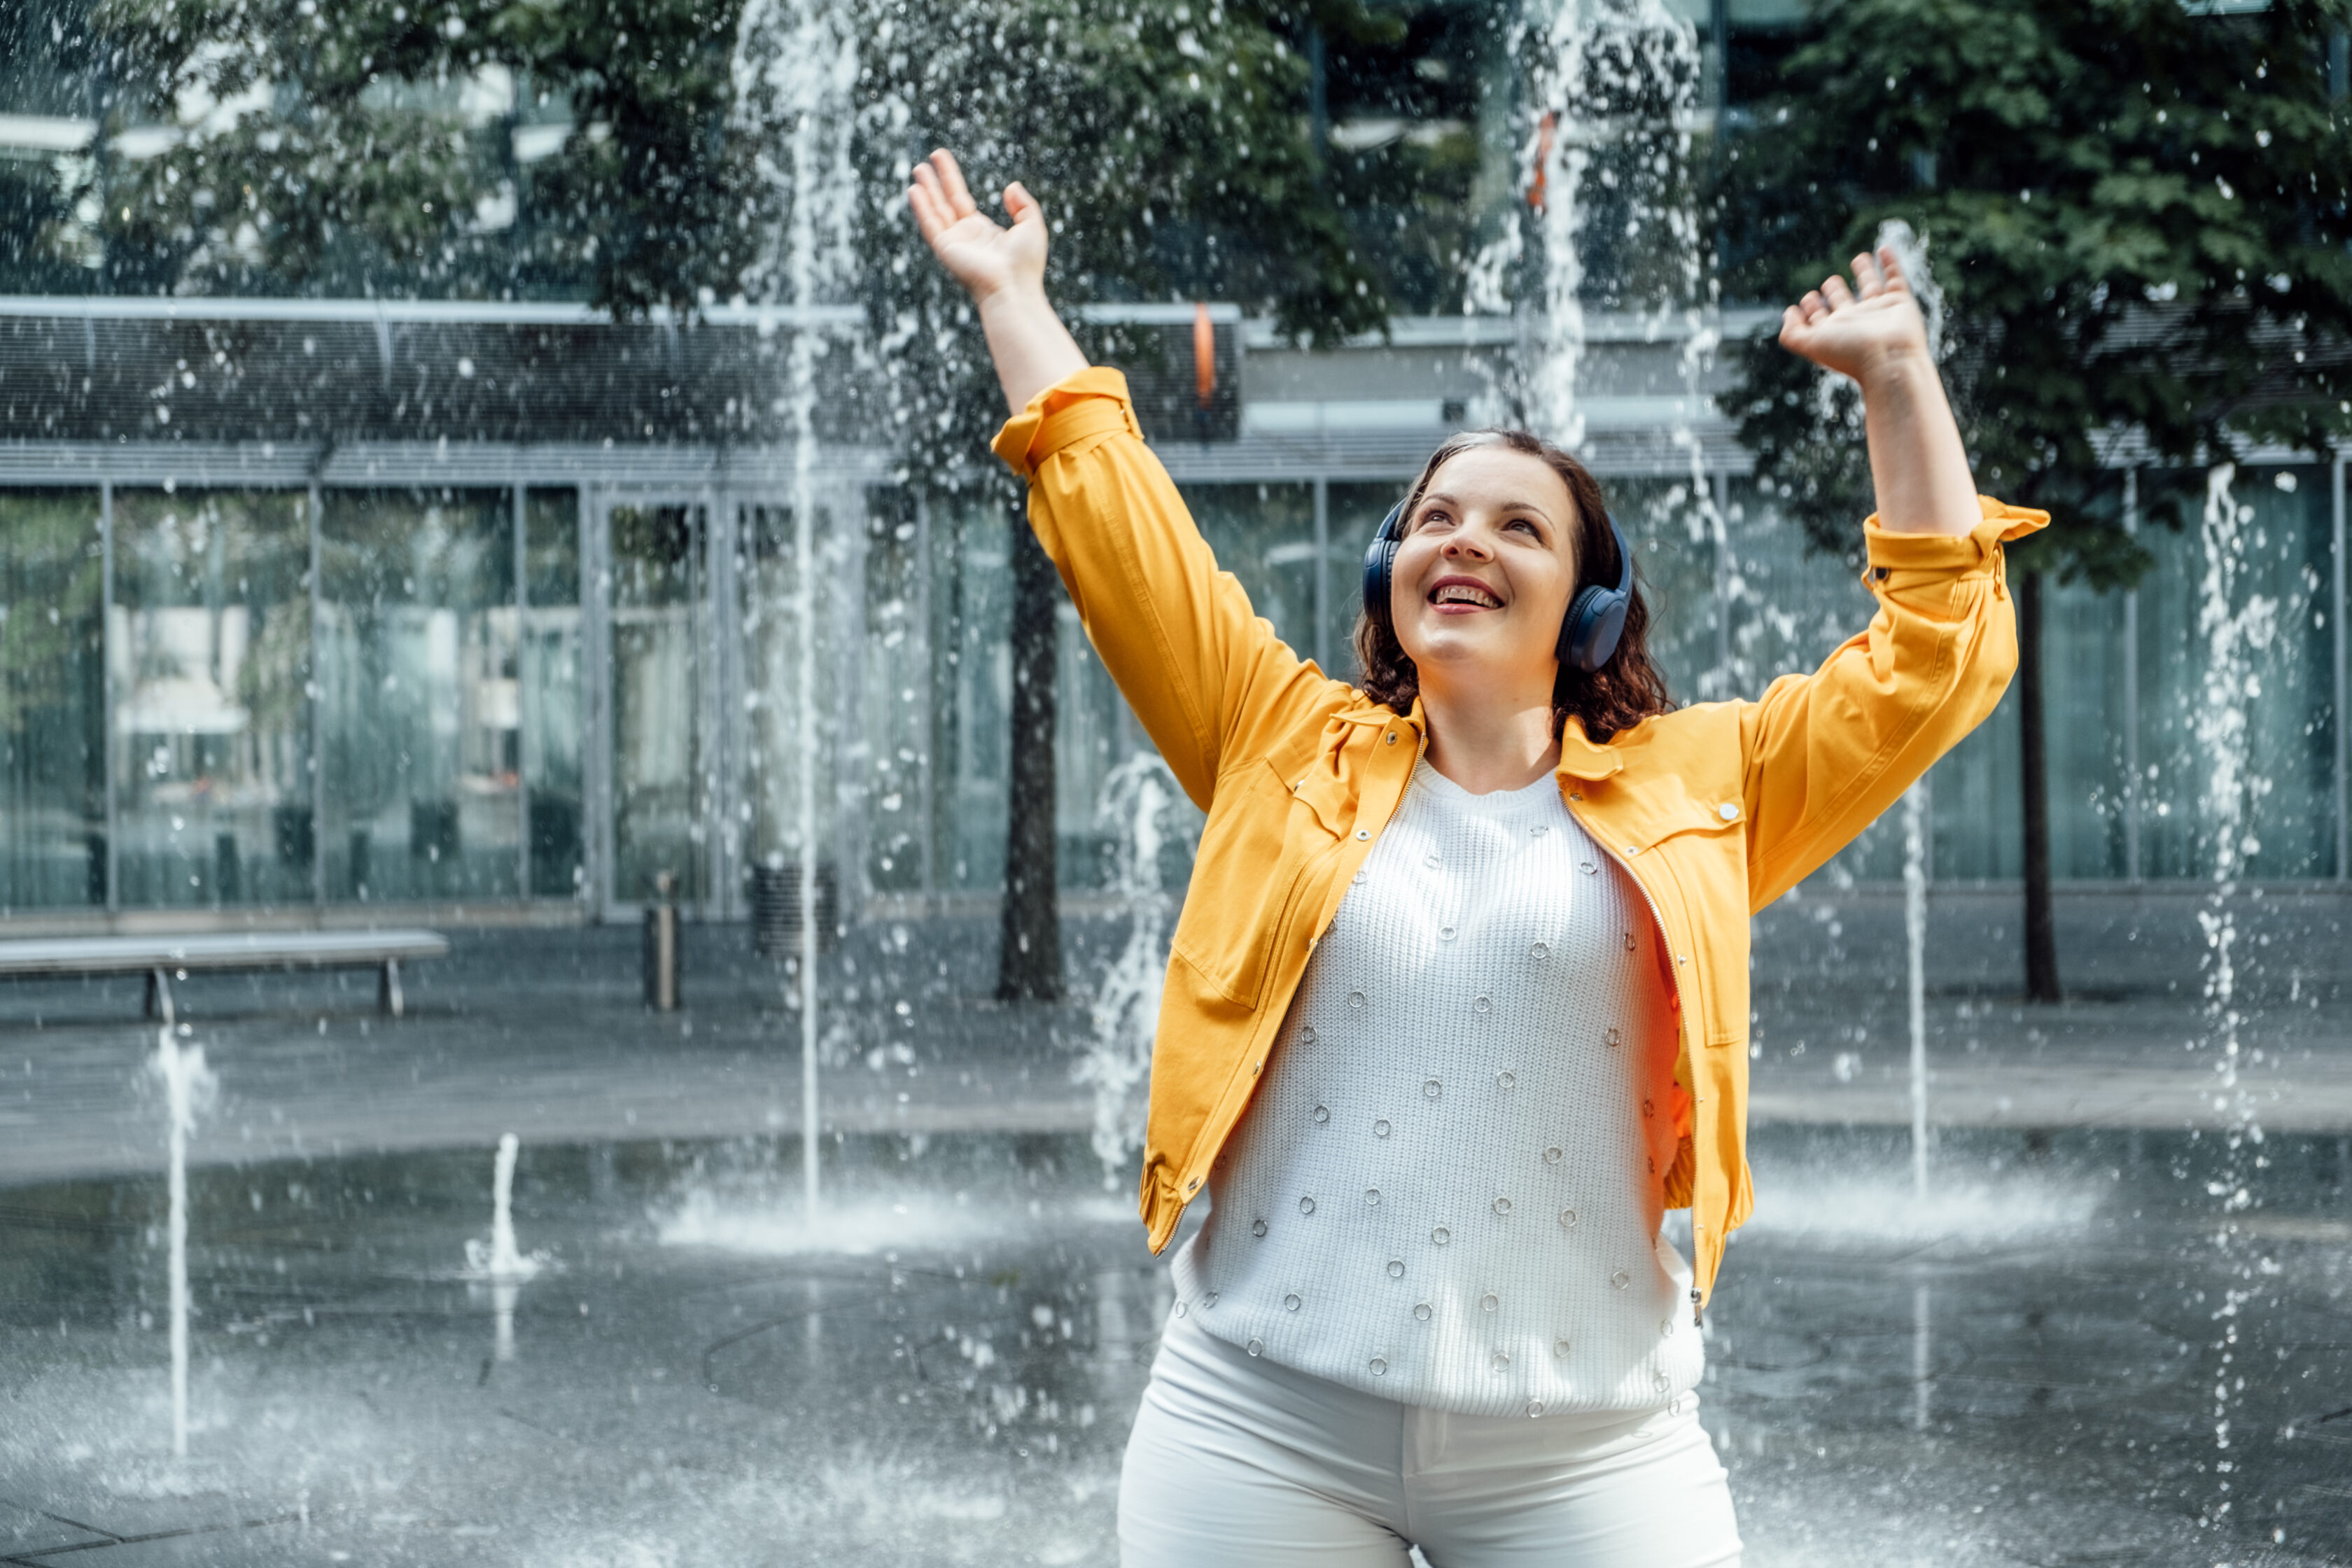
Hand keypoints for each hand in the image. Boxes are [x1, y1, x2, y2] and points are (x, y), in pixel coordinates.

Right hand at [907, 149, 1046, 306]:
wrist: (1013, 287)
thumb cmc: (1025, 264)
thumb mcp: (1032, 226)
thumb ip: (1023, 205)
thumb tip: (1010, 186)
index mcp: (983, 233)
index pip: (961, 200)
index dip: (951, 179)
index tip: (941, 159)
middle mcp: (965, 237)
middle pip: (945, 203)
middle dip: (935, 182)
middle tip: (925, 162)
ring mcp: (954, 243)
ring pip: (935, 211)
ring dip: (926, 191)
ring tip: (917, 169)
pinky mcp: (946, 249)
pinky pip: (930, 225)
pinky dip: (921, 208)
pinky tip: (914, 191)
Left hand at [1778, 246, 1930, 385]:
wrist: (1890, 360)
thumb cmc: (1850, 352)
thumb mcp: (1812, 344)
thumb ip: (1793, 334)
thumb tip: (1788, 313)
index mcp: (1834, 331)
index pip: (1820, 318)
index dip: (1812, 309)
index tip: (1806, 300)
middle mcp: (1856, 321)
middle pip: (1844, 302)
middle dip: (1835, 292)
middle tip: (1830, 281)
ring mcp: (1879, 311)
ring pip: (1871, 286)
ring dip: (1865, 272)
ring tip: (1859, 258)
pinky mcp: (1900, 302)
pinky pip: (1895, 277)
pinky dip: (1890, 263)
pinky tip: (1884, 248)